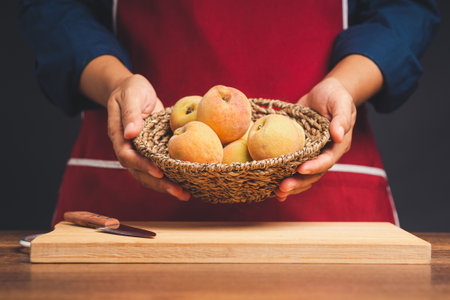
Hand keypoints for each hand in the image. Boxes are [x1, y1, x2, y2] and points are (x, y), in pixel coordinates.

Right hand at [107, 74, 189, 200]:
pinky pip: (159, 167)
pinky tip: (185, 183)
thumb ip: (130, 113)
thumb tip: (130, 134)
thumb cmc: (131, 90)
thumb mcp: (131, 96)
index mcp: (119, 136)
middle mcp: (128, 148)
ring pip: (149, 174)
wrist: (134, 90)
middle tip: (178, 192)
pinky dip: (171, 176)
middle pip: (139, 172)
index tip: (159, 172)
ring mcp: (140, 152)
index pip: (128, 156)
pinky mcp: (152, 151)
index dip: (142, 166)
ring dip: (166, 186)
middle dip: (158, 184)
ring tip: (184, 194)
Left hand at [275, 77, 356, 201]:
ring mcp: (312, 155)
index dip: (315, 166)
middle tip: (282, 188)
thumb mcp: (340, 102)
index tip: (301, 169)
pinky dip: (285, 178)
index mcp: (338, 145)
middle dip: (298, 182)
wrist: (324, 94)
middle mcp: (326, 153)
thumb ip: (341, 118)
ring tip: (277, 193)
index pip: (327, 160)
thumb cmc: (335, 96)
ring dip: (292, 186)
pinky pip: (294, 169)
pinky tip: (273, 189)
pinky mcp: (300, 152)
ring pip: (304, 176)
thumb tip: (338, 135)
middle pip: (314, 174)